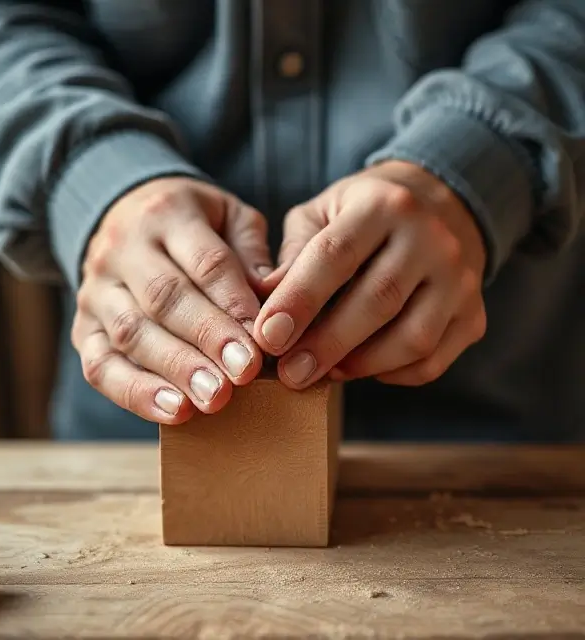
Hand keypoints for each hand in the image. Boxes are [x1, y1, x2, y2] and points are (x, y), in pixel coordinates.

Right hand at [71, 177, 275, 423]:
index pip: (205, 261)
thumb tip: (272, 303)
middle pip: (164, 297)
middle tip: (243, 374)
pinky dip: (135, 393)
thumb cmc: (192, 223)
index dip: (235, 303)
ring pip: (130, 333)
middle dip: (207, 339)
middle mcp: (123, 249)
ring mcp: (96, 290)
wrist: (123, 218)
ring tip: (213, 398)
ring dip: (175, 370)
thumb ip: (252, 252)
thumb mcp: (228, 215)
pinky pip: (99, 365)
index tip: (264, 339)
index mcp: (167, 213)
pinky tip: (174, 411)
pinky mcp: (83, 328)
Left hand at [254, 161, 486, 387]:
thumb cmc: (363, 216)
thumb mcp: (322, 215)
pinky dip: (392, 374)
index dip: (299, 300)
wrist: (440, 209)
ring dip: (360, 365)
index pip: (336, 255)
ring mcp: (461, 279)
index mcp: (383, 204)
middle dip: (327, 344)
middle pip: (377, 300)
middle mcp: (431, 238)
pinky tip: (362, 367)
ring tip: (323, 372)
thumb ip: (293, 254)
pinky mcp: (474, 315)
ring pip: (412, 338)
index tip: (267, 337)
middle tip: (289, 374)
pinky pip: (432, 361)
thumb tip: (264, 302)